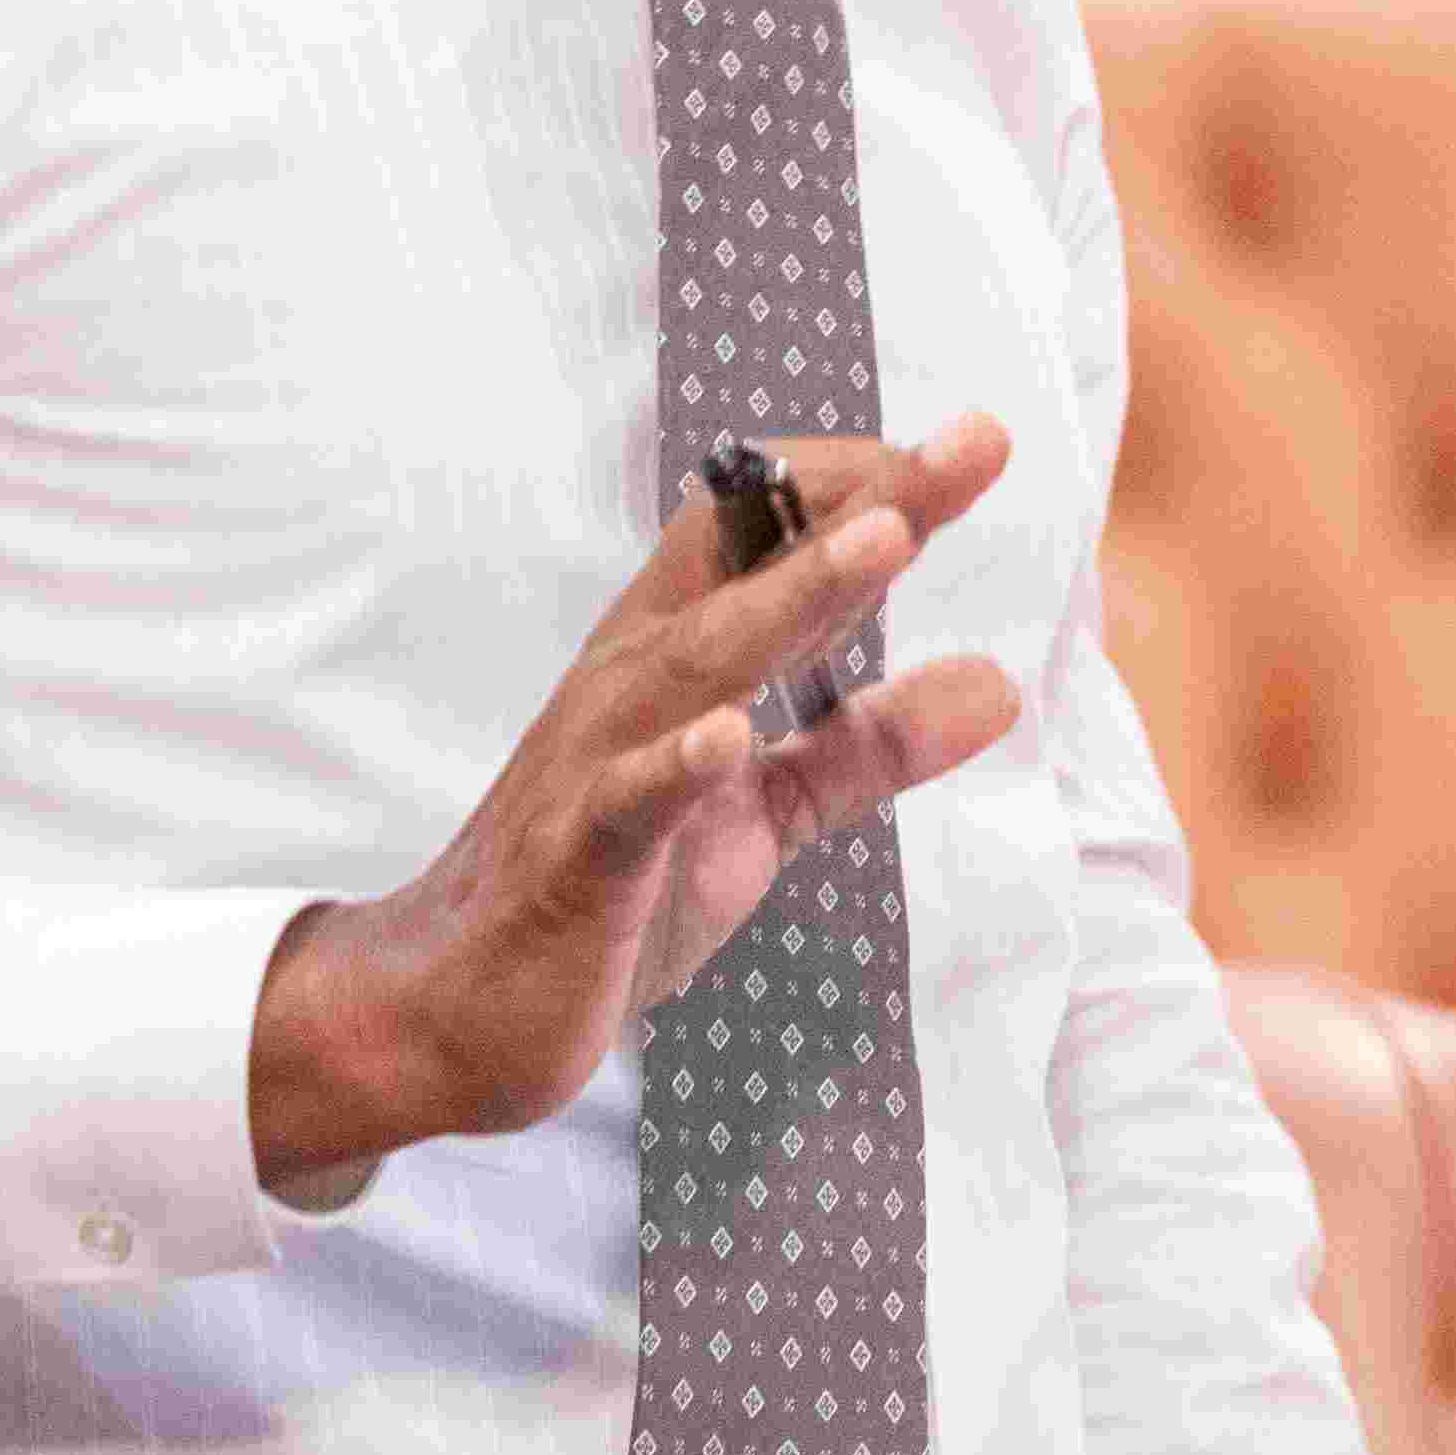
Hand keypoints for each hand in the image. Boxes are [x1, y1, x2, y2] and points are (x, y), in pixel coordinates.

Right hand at [245, 419, 1024, 1202]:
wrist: (458, 1013)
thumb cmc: (610, 896)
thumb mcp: (762, 816)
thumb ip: (865, 747)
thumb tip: (997, 687)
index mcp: (672, 661)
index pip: (765, 534)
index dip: (864, 487)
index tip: (965, 451)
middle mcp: (633, 683)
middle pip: (750, 565)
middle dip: (863, 502)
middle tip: (975, 441)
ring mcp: (600, 762)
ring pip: (702, 658)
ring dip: (794, 594)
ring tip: (886, 539)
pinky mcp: (581, 857)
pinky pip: (631, 801)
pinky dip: (680, 763)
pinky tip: (732, 734)